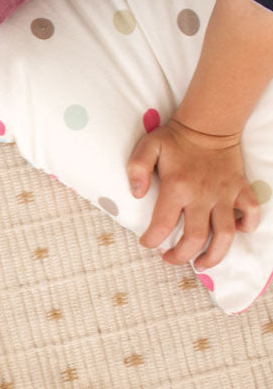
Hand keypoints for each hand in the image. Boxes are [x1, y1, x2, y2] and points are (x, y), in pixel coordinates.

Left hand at [127, 118, 259, 267]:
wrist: (208, 124)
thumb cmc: (174, 139)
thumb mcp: (147, 147)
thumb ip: (137, 169)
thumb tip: (136, 194)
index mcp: (177, 187)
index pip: (163, 224)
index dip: (152, 240)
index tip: (147, 243)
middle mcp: (203, 195)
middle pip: (196, 237)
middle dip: (181, 255)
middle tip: (169, 259)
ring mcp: (225, 194)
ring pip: (226, 234)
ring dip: (215, 254)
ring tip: (201, 264)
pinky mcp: (241, 189)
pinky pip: (252, 213)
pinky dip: (247, 226)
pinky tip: (235, 232)